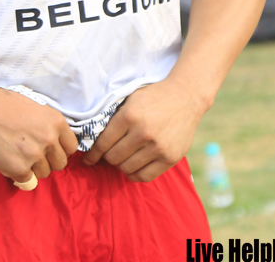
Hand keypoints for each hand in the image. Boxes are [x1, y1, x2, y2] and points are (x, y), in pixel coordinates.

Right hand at [0, 87, 78, 186]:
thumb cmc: (3, 104)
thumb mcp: (34, 106)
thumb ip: (48, 124)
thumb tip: (56, 140)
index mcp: (56, 122)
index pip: (71, 147)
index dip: (60, 149)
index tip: (51, 149)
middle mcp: (49, 139)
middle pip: (60, 164)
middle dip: (48, 161)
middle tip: (33, 154)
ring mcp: (34, 155)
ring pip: (44, 173)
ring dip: (34, 168)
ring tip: (18, 155)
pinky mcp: (19, 169)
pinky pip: (28, 181)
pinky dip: (19, 174)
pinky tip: (9, 161)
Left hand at [82, 79, 209, 182]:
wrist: (186, 97)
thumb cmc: (154, 97)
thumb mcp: (130, 100)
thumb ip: (114, 119)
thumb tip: (94, 141)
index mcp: (129, 116)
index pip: (103, 143)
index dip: (93, 154)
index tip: (88, 159)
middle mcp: (143, 132)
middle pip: (113, 158)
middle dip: (107, 158)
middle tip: (109, 154)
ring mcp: (158, 147)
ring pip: (127, 168)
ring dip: (121, 165)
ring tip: (123, 158)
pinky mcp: (170, 157)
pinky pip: (145, 177)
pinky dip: (134, 174)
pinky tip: (133, 167)